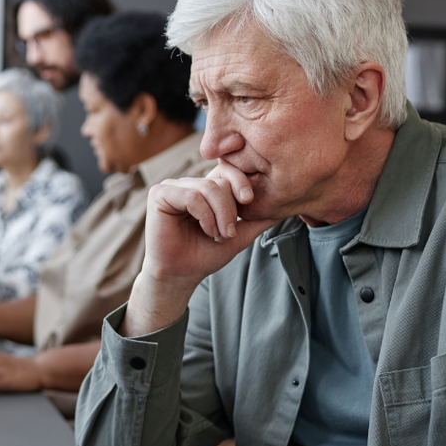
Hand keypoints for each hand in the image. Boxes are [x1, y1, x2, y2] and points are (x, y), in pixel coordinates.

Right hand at [124, 160, 276, 335]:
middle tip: (230, 231)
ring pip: (208, 187)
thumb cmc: (204, 256)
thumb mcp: (239, 235)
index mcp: (205, 188)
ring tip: (218, 234)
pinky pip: (192, 194)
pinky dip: (204, 214)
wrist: (181, 276)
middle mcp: (188, 183)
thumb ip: (258, 219)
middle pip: (220, 179)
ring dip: (220, 214)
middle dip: (231, 207)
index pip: (228, 169)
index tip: (249, 201)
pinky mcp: (160, 194)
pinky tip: (205, 230)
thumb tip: (285, 208)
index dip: (241, 181)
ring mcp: (173, 186)